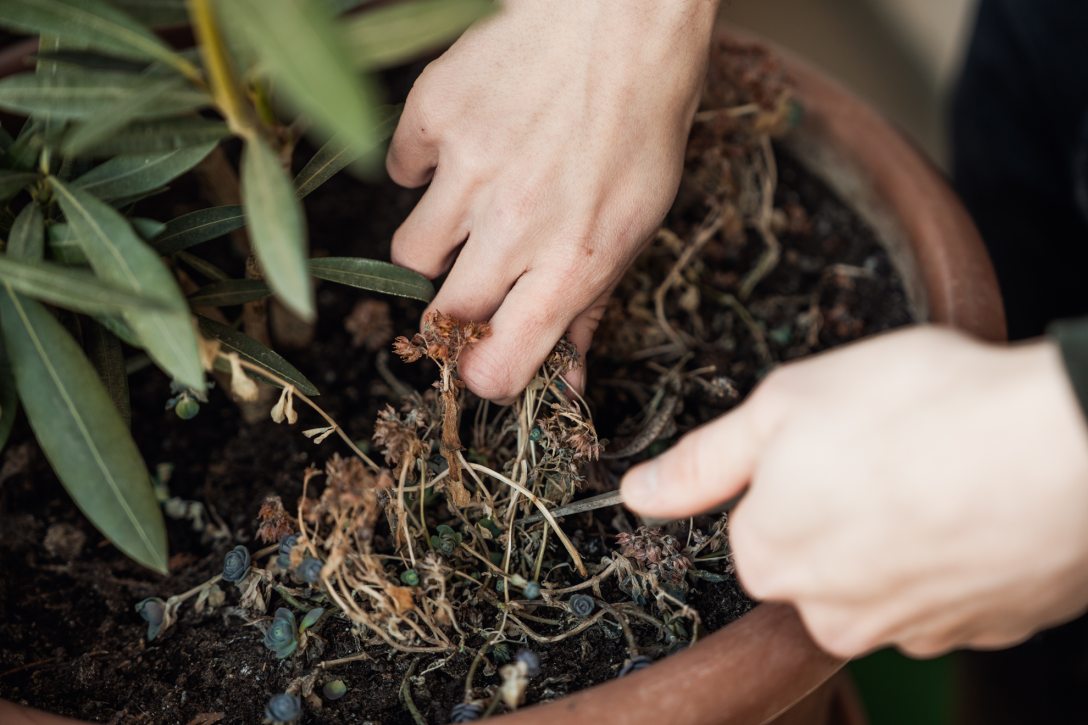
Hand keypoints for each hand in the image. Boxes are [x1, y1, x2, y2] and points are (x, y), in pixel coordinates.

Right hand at [387, 0, 719, 399]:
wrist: (624, 16)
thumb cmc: (642, 122)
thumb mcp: (637, 225)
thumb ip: (591, 307)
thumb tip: (566, 381)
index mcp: (574, 264)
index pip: (497, 365)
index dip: (484, 374)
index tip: (485, 360)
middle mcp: (515, 226)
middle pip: (441, 316)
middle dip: (454, 314)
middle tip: (477, 280)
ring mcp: (468, 170)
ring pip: (411, 252)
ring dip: (441, 241)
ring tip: (480, 201)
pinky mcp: (434, 114)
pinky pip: (403, 169)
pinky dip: (427, 166)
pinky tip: (468, 142)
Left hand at [621, 326, 1087, 657]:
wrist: (1058, 446)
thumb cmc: (913, 409)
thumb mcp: (782, 405)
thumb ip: (702, 462)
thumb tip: (637, 493)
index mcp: (771, 557)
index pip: (755, 523)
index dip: (792, 472)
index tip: (834, 438)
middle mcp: (832, 614)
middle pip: (816, 557)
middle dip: (841, 508)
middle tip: (891, 449)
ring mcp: (913, 630)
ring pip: (884, 577)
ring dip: (904, 533)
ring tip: (943, 471)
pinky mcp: (983, 630)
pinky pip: (952, 590)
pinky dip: (960, 554)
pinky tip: (983, 505)